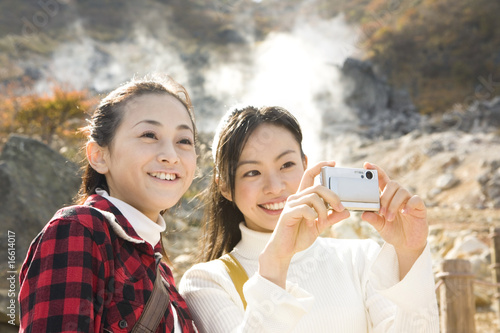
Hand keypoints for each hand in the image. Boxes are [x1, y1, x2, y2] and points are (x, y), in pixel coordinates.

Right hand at [259, 161, 349, 286]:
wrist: (284, 250)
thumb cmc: (299, 236)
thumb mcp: (320, 226)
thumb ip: (331, 217)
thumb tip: (347, 211)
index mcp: (303, 198)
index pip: (310, 175)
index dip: (320, 166)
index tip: (332, 163)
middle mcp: (296, 198)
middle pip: (317, 186)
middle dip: (332, 195)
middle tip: (340, 207)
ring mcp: (291, 205)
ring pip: (313, 197)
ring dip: (324, 209)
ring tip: (323, 220)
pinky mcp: (288, 214)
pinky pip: (305, 208)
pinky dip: (313, 215)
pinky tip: (311, 223)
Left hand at [361, 162, 427, 277]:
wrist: (407, 244)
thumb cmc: (392, 231)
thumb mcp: (380, 226)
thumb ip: (373, 219)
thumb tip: (363, 214)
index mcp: (387, 196)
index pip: (381, 180)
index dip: (375, 171)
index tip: (366, 165)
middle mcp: (398, 196)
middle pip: (392, 184)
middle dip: (384, 196)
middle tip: (380, 211)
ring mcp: (409, 200)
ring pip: (402, 191)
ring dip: (393, 204)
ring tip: (388, 217)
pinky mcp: (419, 207)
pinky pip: (415, 200)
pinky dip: (408, 205)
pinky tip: (403, 212)